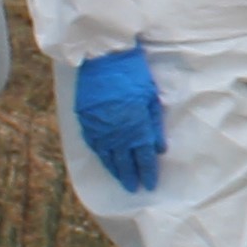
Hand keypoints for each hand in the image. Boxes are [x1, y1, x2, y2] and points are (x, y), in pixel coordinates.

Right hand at [72, 44, 164, 196]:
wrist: (104, 58)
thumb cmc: (134, 75)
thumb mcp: (151, 98)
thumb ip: (154, 125)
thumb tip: (159, 149)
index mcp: (136, 128)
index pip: (144, 159)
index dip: (147, 174)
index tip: (150, 186)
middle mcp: (117, 134)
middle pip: (124, 162)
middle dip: (130, 177)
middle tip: (133, 189)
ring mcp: (99, 129)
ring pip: (107, 157)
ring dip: (115, 170)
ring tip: (120, 180)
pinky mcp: (86, 121)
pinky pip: (93, 145)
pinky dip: (100, 155)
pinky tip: (104, 160)